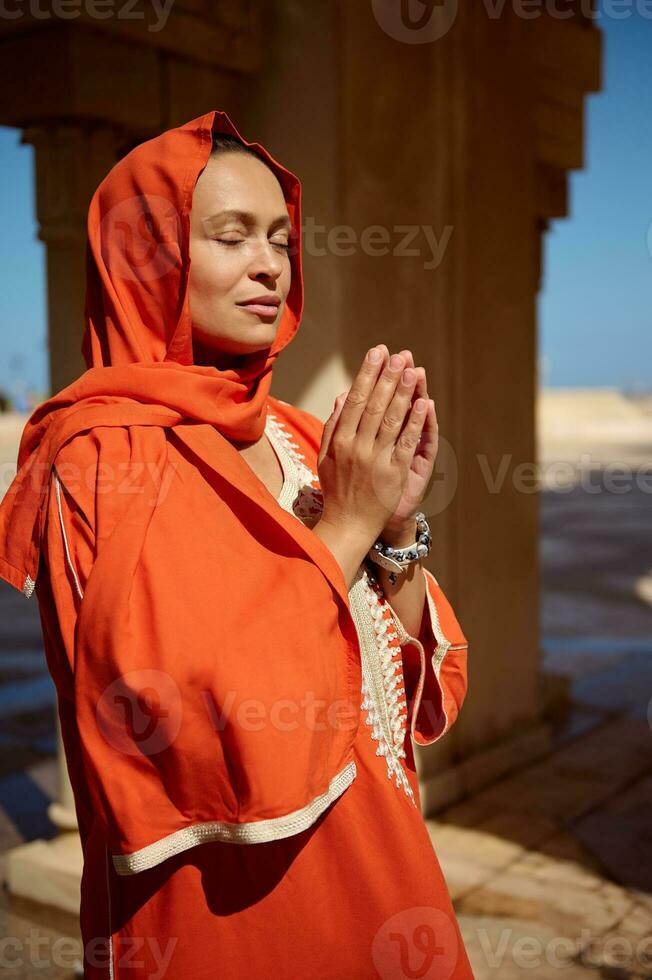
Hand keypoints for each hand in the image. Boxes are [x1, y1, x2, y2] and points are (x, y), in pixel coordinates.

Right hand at [317, 344, 429, 548]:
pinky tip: (424, 403)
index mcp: (339, 440)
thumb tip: (341, 396)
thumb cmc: (337, 489)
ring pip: (391, 419)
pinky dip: (415, 422)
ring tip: (413, 370)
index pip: (354, 399)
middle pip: (374, 405)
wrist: (349, 524)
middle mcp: (356, 447)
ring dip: (403, 393)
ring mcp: (376, 460)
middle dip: (388, 377)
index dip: (367, 374)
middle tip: (399, 354)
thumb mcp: (326, 457)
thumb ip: (333, 425)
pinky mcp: (394, 472)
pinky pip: (406, 442)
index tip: (377, 353)